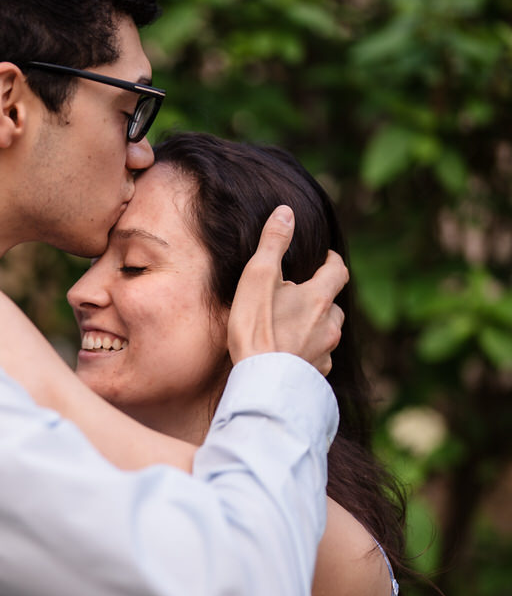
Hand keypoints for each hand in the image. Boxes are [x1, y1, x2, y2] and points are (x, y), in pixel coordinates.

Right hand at [227, 206, 347, 374]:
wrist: (261, 383)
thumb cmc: (257, 330)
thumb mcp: (258, 279)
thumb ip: (273, 244)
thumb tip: (286, 213)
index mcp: (318, 297)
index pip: (338, 271)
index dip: (332, 262)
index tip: (324, 259)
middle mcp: (329, 324)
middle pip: (334, 304)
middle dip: (322, 297)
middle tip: (301, 295)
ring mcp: (325, 352)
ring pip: (329, 332)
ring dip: (317, 326)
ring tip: (295, 327)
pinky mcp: (316, 374)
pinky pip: (319, 358)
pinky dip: (310, 351)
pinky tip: (292, 355)